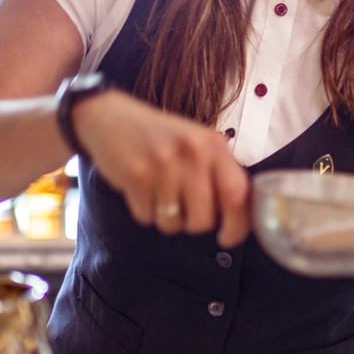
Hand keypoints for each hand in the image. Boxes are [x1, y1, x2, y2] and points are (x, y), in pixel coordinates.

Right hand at [72, 91, 250, 247]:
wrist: (112, 117)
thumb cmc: (160, 136)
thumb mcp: (198, 142)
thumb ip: (220, 172)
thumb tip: (241, 214)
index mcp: (213, 146)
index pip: (237, 195)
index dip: (237, 225)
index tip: (229, 237)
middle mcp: (191, 153)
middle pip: (203, 219)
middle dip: (194, 223)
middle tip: (184, 208)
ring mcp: (162, 164)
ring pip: (173, 223)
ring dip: (166, 218)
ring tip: (160, 193)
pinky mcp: (135, 175)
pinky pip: (146, 217)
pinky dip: (144, 210)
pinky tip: (142, 189)